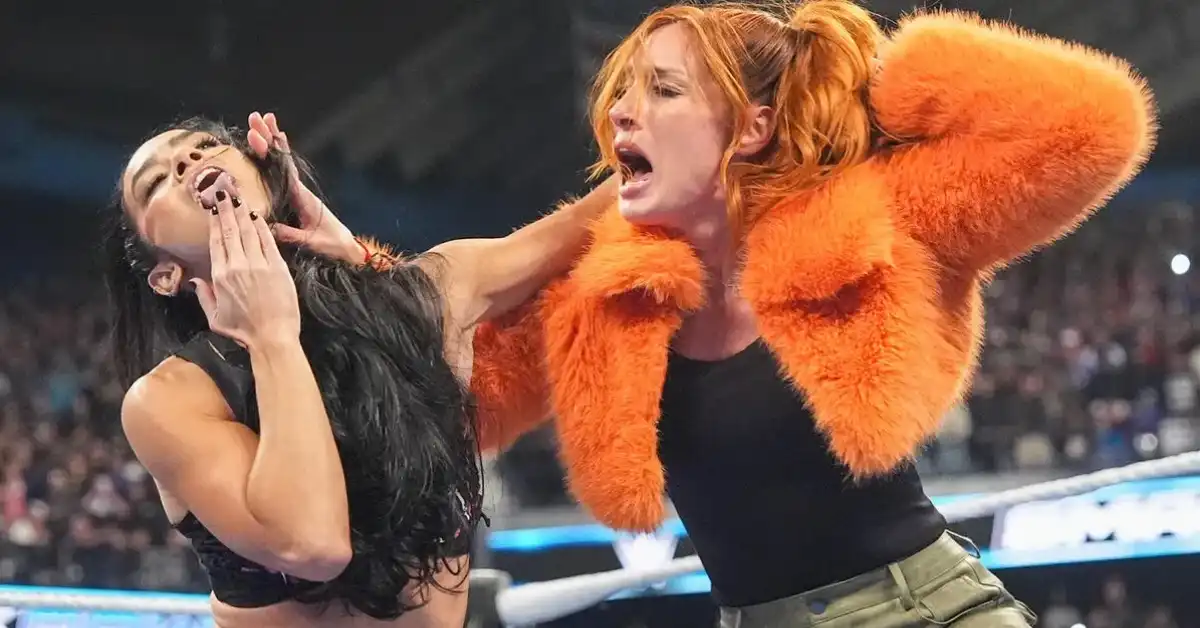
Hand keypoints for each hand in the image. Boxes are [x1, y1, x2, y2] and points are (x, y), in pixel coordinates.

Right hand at [190, 178, 300, 348]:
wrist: (272, 337)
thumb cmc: (244, 331)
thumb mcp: (215, 318)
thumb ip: (204, 296)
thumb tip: (195, 281)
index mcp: (220, 276)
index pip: (217, 242)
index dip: (215, 223)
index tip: (214, 208)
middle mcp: (237, 266)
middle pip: (230, 231)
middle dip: (227, 209)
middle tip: (224, 192)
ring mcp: (258, 265)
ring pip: (248, 232)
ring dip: (243, 213)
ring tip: (238, 197)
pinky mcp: (277, 267)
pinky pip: (267, 241)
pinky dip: (261, 227)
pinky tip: (257, 216)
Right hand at [247, 111, 362, 263]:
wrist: (346, 249)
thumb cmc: (331, 246)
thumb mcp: (310, 242)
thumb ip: (290, 235)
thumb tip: (266, 225)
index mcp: (301, 197)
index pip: (283, 168)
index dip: (271, 151)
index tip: (259, 134)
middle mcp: (299, 189)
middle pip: (280, 158)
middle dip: (267, 138)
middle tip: (254, 117)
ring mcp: (298, 192)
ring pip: (281, 161)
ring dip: (271, 140)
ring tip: (260, 119)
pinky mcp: (296, 198)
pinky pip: (283, 172)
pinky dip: (276, 156)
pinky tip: (272, 141)